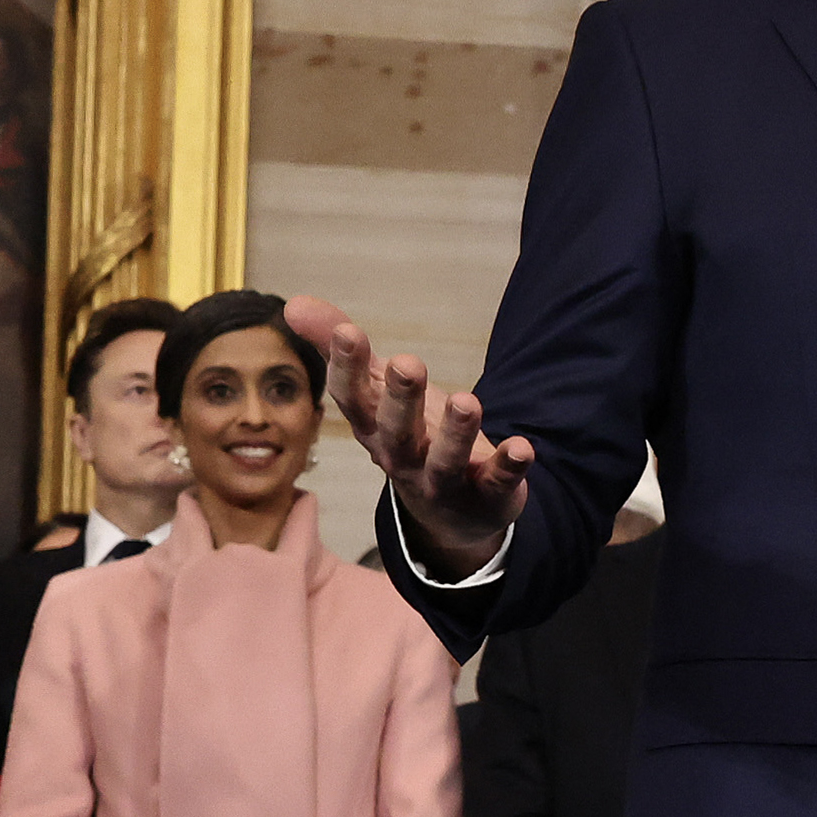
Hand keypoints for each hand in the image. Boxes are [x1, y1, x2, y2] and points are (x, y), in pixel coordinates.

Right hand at [285, 296, 533, 576]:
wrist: (452, 512)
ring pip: (444, 461)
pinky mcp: (486, 494)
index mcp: (373, 429)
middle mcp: (403, 458)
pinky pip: (497, 482)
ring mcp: (444, 482)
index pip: (353, 399)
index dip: (346, 368)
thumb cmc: (409, 435)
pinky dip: (508, 466)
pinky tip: (523, 447)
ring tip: (467, 400)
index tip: (348, 331)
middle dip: (401, 400)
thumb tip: (293, 303)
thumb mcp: (378, 393)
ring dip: (455, 434)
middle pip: (397, 432)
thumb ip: (346, 352)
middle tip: (407, 363)